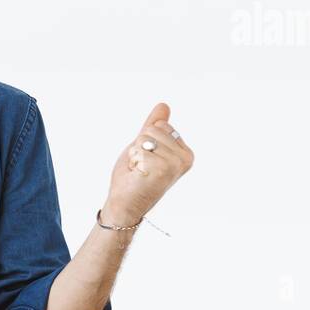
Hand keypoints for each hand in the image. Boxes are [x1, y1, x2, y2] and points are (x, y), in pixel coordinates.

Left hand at [104, 101, 194, 224]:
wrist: (124, 204)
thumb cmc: (134, 177)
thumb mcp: (145, 146)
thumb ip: (154, 127)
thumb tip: (163, 105)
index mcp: (184, 152)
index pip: (161, 125)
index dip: (145, 140)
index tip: (147, 159)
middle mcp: (185, 158)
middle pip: (154, 129)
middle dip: (140, 146)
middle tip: (142, 166)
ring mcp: (175, 164)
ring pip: (146, 138)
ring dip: (136, 155)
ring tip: (140, 171)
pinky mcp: (163, 169)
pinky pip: (140, 149)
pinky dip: (133, 162)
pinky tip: (138, 176)